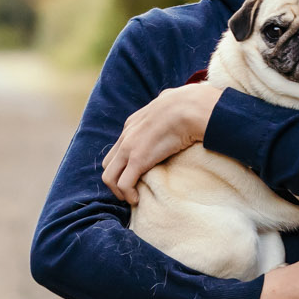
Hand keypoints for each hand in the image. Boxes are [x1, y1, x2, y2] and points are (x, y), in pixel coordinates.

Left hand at [102, 81, 223, 202]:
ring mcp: (130, 148)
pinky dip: (128, 195)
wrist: (190, 107)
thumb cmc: (187, 105)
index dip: (123, 165)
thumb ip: (164, 106)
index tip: (136, 176)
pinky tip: (137, 199)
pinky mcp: (138, 159)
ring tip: (132, 198)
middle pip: (108, 164)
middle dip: (116, 180)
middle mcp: (126, 136)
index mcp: (132, 123)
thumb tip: (173, 99)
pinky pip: (124, 184)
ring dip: (118, 191)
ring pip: (109, 177)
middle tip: (130, 191)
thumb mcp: (170, 103)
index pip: (118, 149)